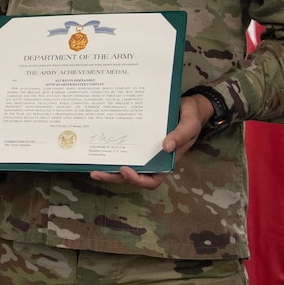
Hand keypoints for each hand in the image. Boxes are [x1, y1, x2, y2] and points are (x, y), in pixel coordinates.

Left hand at [90, 93, 212, 187]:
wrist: (187, 104)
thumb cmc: (191, 116)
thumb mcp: (190, 124)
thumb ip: (181, 135)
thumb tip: (166, 147)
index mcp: (166, 162)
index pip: (152, 180)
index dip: (138, 180)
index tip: (125, 170)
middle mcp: (153, 160)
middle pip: (133, 176)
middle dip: (115, 177)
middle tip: (97, 173)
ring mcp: (144, 151)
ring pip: (125, 165)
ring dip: (109, 169)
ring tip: (92, 167)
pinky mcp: (137, 140)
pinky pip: (124, 149)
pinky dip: (112, 151)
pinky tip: (100, 148)